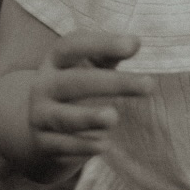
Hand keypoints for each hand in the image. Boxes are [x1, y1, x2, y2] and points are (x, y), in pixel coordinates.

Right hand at [26, 31, 153, 158]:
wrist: (41, 125)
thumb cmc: (77, 86)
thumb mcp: (89, 66)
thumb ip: (110, 54)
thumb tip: (135, 42)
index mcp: (55, 60)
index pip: (73, 46)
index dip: (102, 44)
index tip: (134, 45)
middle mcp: (43, 86)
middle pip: (75, 82)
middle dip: (112, 83)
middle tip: (149, 85)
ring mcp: (40, 116)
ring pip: (63, 118)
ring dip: (89, 118)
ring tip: (114, 117)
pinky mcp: (43, 144)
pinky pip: (62, 146)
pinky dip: (82, 146)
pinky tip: (103, 145)